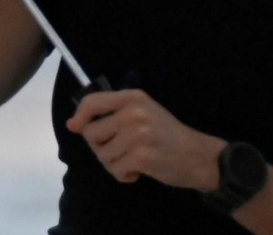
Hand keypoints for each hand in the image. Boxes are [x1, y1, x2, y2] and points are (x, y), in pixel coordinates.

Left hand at [67, 89, 225, 190]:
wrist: (198, 156)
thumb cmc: (168, 134)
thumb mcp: (143, 113)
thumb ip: (111, 114)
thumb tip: (73, 124)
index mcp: (132, 97)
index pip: (92, 102)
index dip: (79, 116)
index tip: (75, 126)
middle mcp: (133, 112)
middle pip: (91, 133)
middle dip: (100, 146)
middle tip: (120, 150)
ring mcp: (137, 134)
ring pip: (102, 154)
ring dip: (113, 163)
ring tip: (132, 160)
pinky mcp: (141, 156)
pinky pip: (115, 170)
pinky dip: (123, 175)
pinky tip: (138, 171)